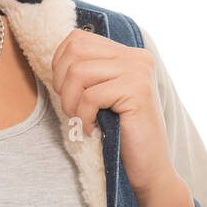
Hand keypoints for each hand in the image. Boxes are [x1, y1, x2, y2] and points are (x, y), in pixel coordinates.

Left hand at [50, 28, 177, 196]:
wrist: (149, 167)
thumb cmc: (120, 134)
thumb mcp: (102, 94)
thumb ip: (88, 72)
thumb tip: (57, 58)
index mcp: (127, 53)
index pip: (78, 39)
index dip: (60, 64)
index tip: (65, 92)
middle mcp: (136, 57)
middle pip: (75, 50)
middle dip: (62, 82)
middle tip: (72, 109)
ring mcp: (139, 71)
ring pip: (78, 72)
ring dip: (70, 102)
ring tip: (81, 120)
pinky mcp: (138, 91)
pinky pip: (90, 96)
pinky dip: (84, 117)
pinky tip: (92, 129)